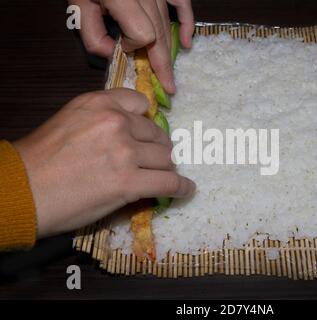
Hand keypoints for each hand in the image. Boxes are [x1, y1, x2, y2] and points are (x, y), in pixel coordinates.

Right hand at [13, 89, 194, 237]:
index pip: (141, 104)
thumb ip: (102, 117)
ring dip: (164, 169)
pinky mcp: (129, 183)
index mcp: (99, 103)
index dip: (145, 122)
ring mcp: (125, 152)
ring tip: (160, 177)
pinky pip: (169, 183)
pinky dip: (181, 187)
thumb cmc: (40, 159)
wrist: (21, 190)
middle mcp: (116, 122)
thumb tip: (133, 129)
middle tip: (150, 162)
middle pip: (157, 134)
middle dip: (156, 149)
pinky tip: (186, 190)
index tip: (145, 135)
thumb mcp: (70, 119)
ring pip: (165, 158)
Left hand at [69, 0, 194, 93]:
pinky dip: (187, 23)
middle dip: (161, 63)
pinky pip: (182, 3)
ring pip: (167, 23)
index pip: (142, 33)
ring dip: (167, 49)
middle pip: (160, 34)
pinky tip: (187, 42)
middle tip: (168, 87)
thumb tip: (113, 54)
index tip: (123, 47)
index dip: (134, 45)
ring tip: (167, 72)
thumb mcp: (78, 4)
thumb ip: (92, 33)